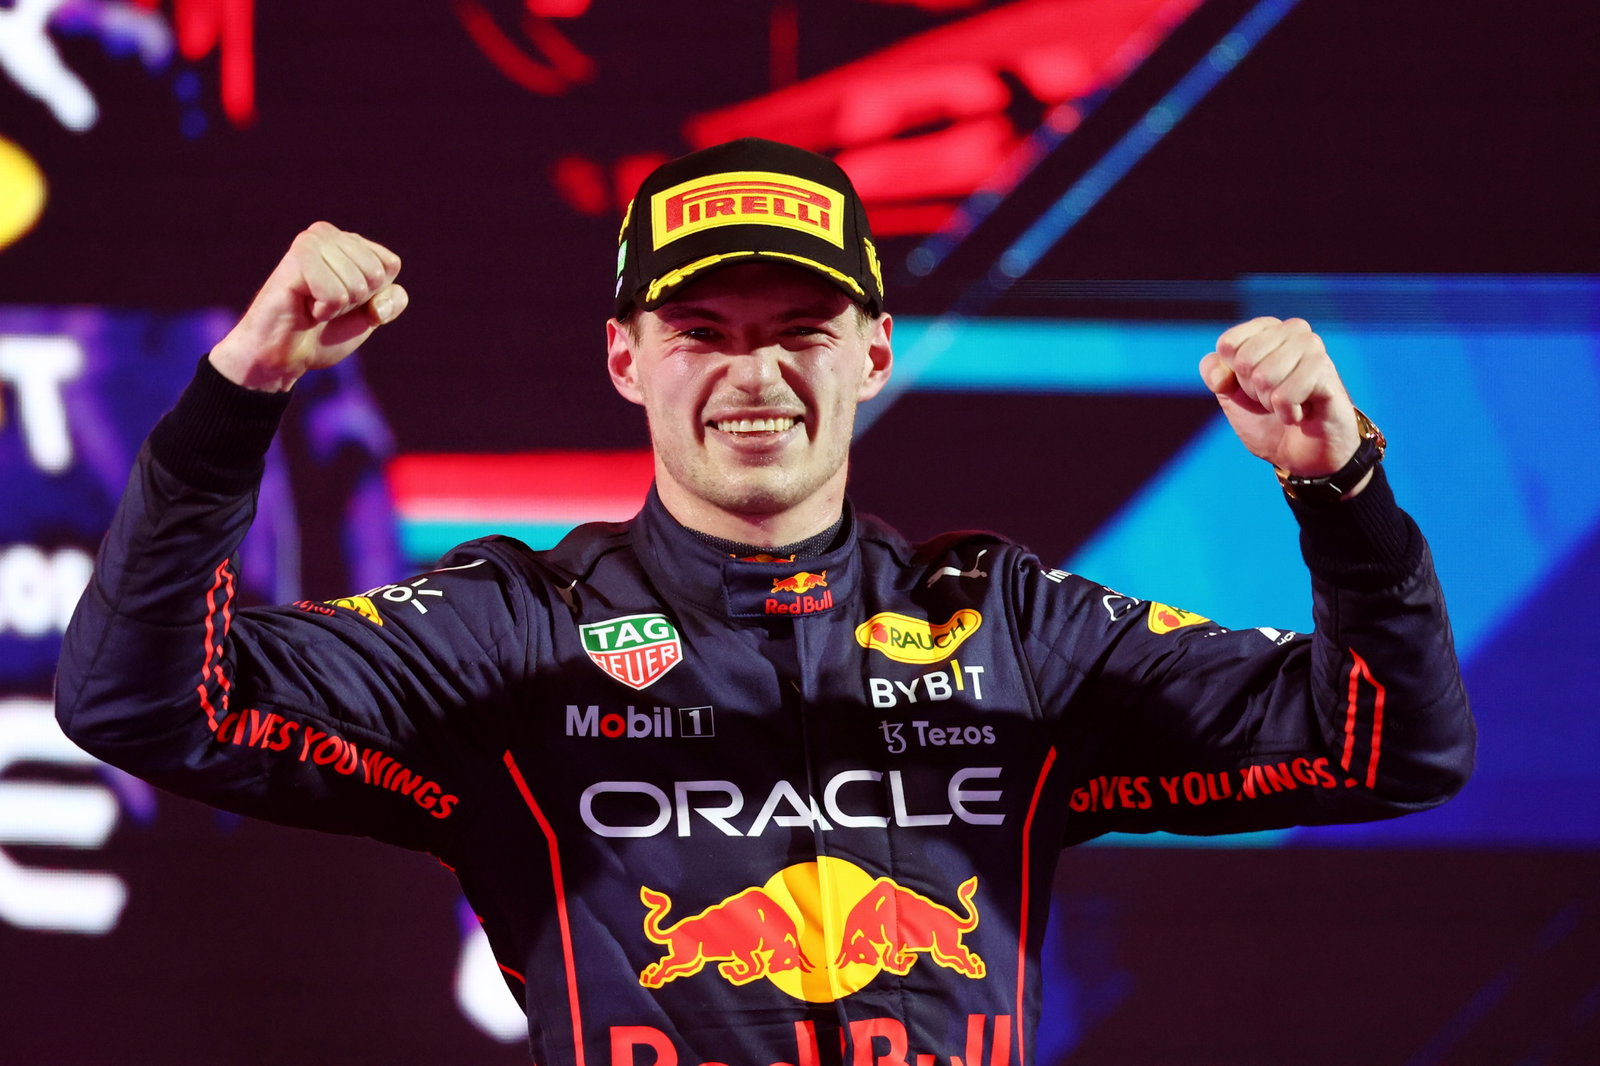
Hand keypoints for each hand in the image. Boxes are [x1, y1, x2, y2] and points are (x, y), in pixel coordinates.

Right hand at [208, 222, 406, 391]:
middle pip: (376, 274)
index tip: (344, 302)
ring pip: (358, 285)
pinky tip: (303, 306)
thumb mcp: (370, 316)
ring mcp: (311, 241)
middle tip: (324, 304)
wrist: (282, 355)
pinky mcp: (297, 257)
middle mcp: (328, 234)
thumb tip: (378, 302)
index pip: (390, 265)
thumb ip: (392, 301)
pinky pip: (336, 295)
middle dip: (356, 302)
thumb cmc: (324, 333)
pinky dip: (324, 311)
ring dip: (337, 307)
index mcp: (349, 241)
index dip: (374, 295)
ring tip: (312, 305)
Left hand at [1199, 317, 1364, 485]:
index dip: (1233, 377)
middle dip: (1253, 391)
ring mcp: (1314, 349)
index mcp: (1268, 329)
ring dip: (1270, 403)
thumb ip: (1215, 375)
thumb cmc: (1267, 420)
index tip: (1253, 387)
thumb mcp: (1230, 396)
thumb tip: (1219, 372)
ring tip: (1289, 405)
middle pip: (1244, 361)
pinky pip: (1285, 395)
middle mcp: (1294, 331)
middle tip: (1274, 398)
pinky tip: (1302, 413)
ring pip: (1264, 377)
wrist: (1301, 455)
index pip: (1228, 345)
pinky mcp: (1327, 374)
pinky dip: (1287, 414)